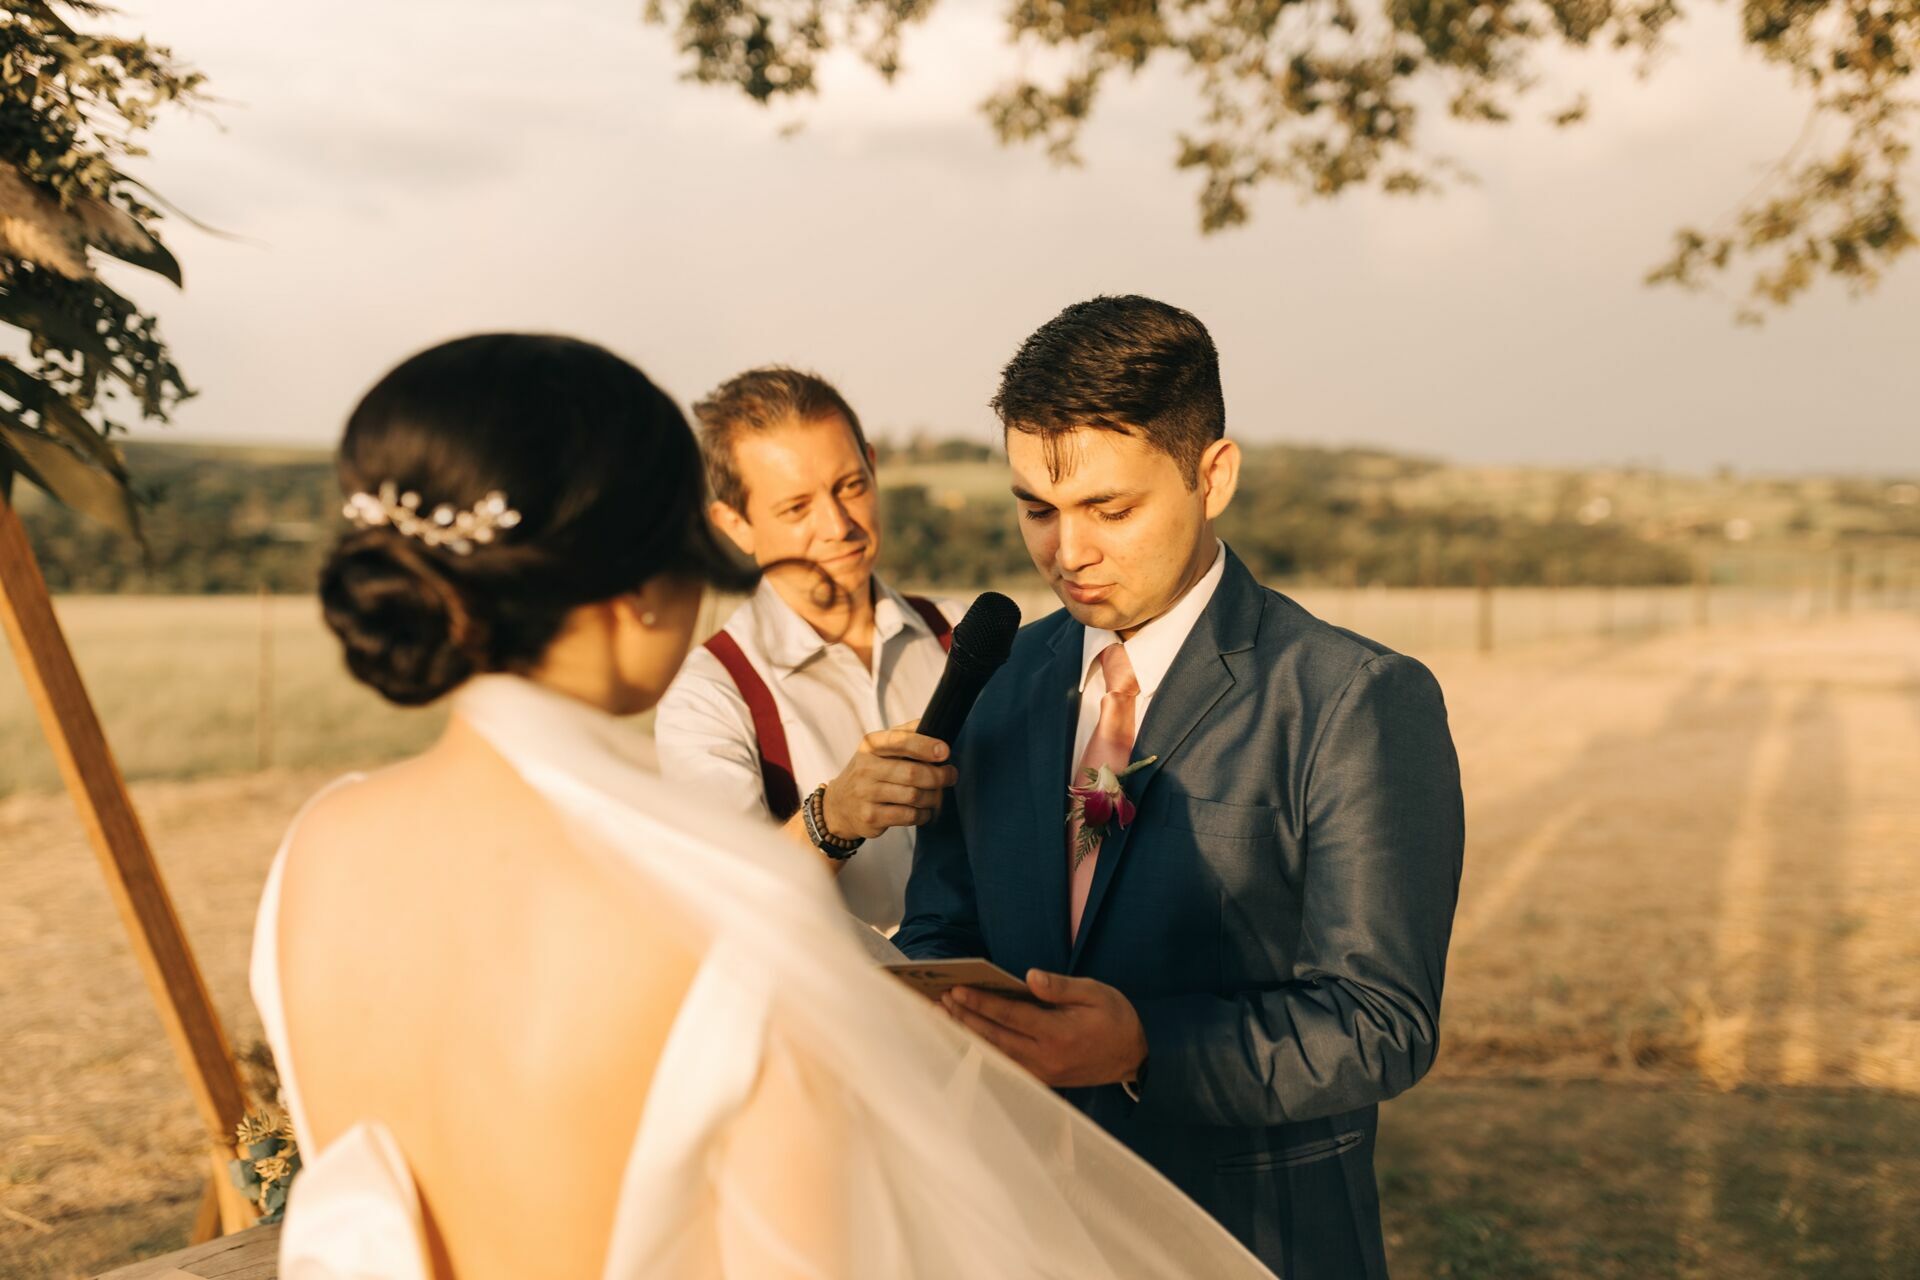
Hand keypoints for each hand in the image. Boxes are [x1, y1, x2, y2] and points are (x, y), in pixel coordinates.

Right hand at [820, 720, 957, 839]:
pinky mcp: (870, 817)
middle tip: (950, 776)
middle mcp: (865, 768)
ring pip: (914, 796)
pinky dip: (923, 814)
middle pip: (913, 773)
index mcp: (870, 746)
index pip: (901, 742)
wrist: (838, 805)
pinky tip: (924, 810)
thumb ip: (904, 734)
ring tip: (937, 795)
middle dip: (939, 776)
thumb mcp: (878, 748)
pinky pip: (908, 816)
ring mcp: (866, 794)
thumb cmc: (869, 772)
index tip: (946, 752)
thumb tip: (934, 724)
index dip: (926, 746)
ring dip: (933, 797)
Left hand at [941, 970, 1147, 1088]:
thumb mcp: (1095, 992)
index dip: (981, 1003)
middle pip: (996, 1036)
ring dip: (970, 1033)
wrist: (1136, 1056)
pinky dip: (986, 1048)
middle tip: (941, 1000)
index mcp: (1059, 1033)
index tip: (958, 989)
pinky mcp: (1044, 1079)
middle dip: (966, 1017)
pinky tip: (971, 1035)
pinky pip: (1008, 1064)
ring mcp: (1044, 1072)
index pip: (1010, 1016)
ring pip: (997, 1053)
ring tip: (947, 1015)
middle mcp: (1047, 1057)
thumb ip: (1060, 986)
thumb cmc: (1116, 1018)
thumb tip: (1029, 977)